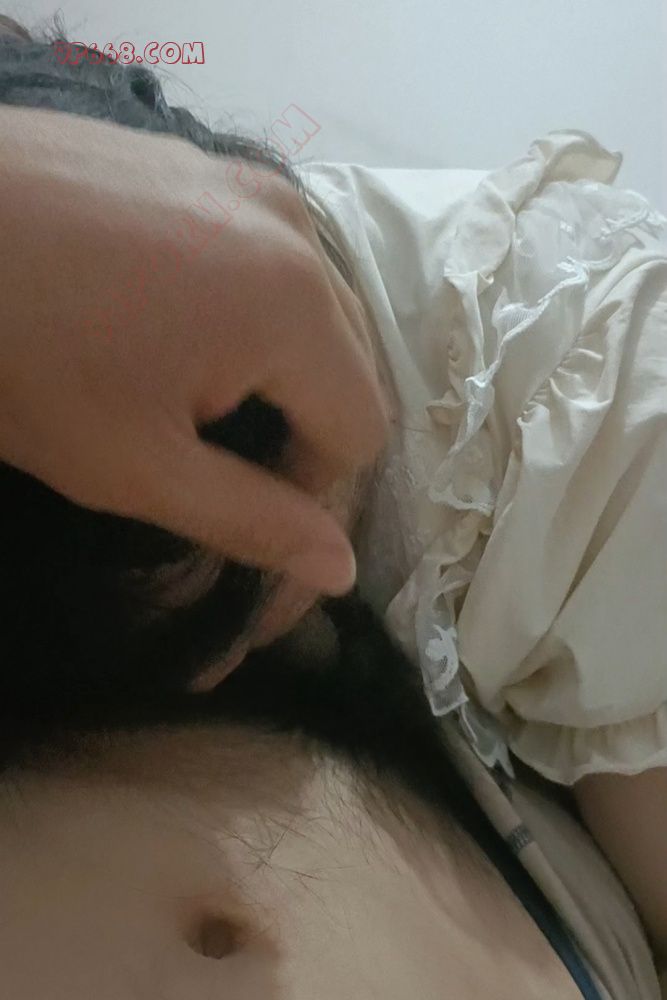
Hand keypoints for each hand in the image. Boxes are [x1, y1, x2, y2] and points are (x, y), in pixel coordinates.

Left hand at [0, 106, 387, 593]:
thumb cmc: (19, 353)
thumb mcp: (135, 465)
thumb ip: (252, 521)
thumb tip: (342, 569)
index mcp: (295, 304)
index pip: (361, 429)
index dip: (308, 487)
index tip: (230, 498)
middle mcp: (296, 229)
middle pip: (348, 364)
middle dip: (294, 424)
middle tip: (201, 447)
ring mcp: (249, 182)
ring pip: (311, 308)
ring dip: (271, 364)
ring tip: (179, 379)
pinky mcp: (205, 162)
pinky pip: (265, 257)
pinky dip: (242, 307)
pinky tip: (166, 315)